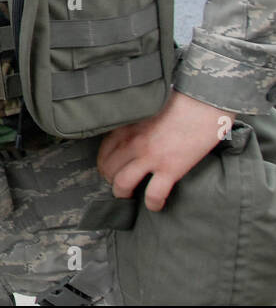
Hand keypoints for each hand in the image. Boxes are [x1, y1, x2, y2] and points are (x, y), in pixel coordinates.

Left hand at [97, 90, 233, 211]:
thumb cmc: (180, 103)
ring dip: (122, 194)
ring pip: (122, 184)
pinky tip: (155, 206)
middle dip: (111, 180)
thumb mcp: (148, 110)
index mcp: (127, 126)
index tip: (110, 169)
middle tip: (119, 185)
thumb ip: (136, 123)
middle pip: (108, 169)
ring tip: (129, 197)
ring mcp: (150, 156)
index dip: (105, 164)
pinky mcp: (170, 168)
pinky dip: (152, 204)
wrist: (204, 102)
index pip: (104, 151)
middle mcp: (133, 142)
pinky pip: (154, 194)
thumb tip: (132, 134)